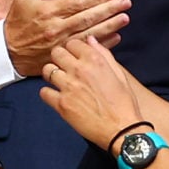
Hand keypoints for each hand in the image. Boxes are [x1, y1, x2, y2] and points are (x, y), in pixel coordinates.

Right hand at [5, 0, 130, 75]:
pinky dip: (102, 45)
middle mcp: (56, 29)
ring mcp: (60, 45)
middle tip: (126, 3)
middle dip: (109, 10)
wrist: (7, 53)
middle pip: (87, 19)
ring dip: (110, 27)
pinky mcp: (63, 57)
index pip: (77, 3)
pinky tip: (116, 37)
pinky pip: (86, 51)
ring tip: (125, 18)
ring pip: (90, 35)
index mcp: (48, 12)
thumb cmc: (16, 23)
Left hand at [40, 36, 143, 152]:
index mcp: (95, 60)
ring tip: (59, 82)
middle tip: (64, 67)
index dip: (72, 49)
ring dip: (52, 75)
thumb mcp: (118, 73)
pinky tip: (57, 97)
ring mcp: (68, 87)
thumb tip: (91, 40)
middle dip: (59, 58)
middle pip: (56, 53)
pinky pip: (44, 92)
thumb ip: (103, 54)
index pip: (72, 43)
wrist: (121, 128)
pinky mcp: (62, 104)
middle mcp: (79, 70)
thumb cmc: (123, 103)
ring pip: (47, 70)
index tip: (73, 56)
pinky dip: (48, 94)